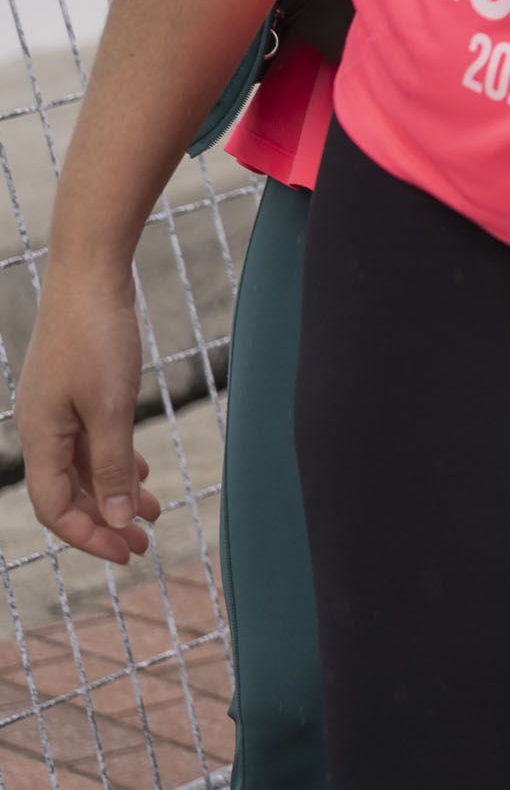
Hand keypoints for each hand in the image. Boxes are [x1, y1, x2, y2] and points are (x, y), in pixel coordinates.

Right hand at [18, 252, 152, 564]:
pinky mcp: (76, 391)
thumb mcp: (110, 408)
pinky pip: (90, 441)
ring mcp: (57, 409)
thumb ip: (110, 465)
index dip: (88, 536)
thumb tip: (113, 519)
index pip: (55, 508)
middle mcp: (42, 429)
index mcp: (40, 438)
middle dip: (103, 521)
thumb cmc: (96, 338)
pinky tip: (139, 475)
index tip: (126, 552)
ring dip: (113, 493)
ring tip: (150, 515)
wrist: (90, 276)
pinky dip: (114, 462)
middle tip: (142, 544)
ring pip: (83, 467)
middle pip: (68, 493)